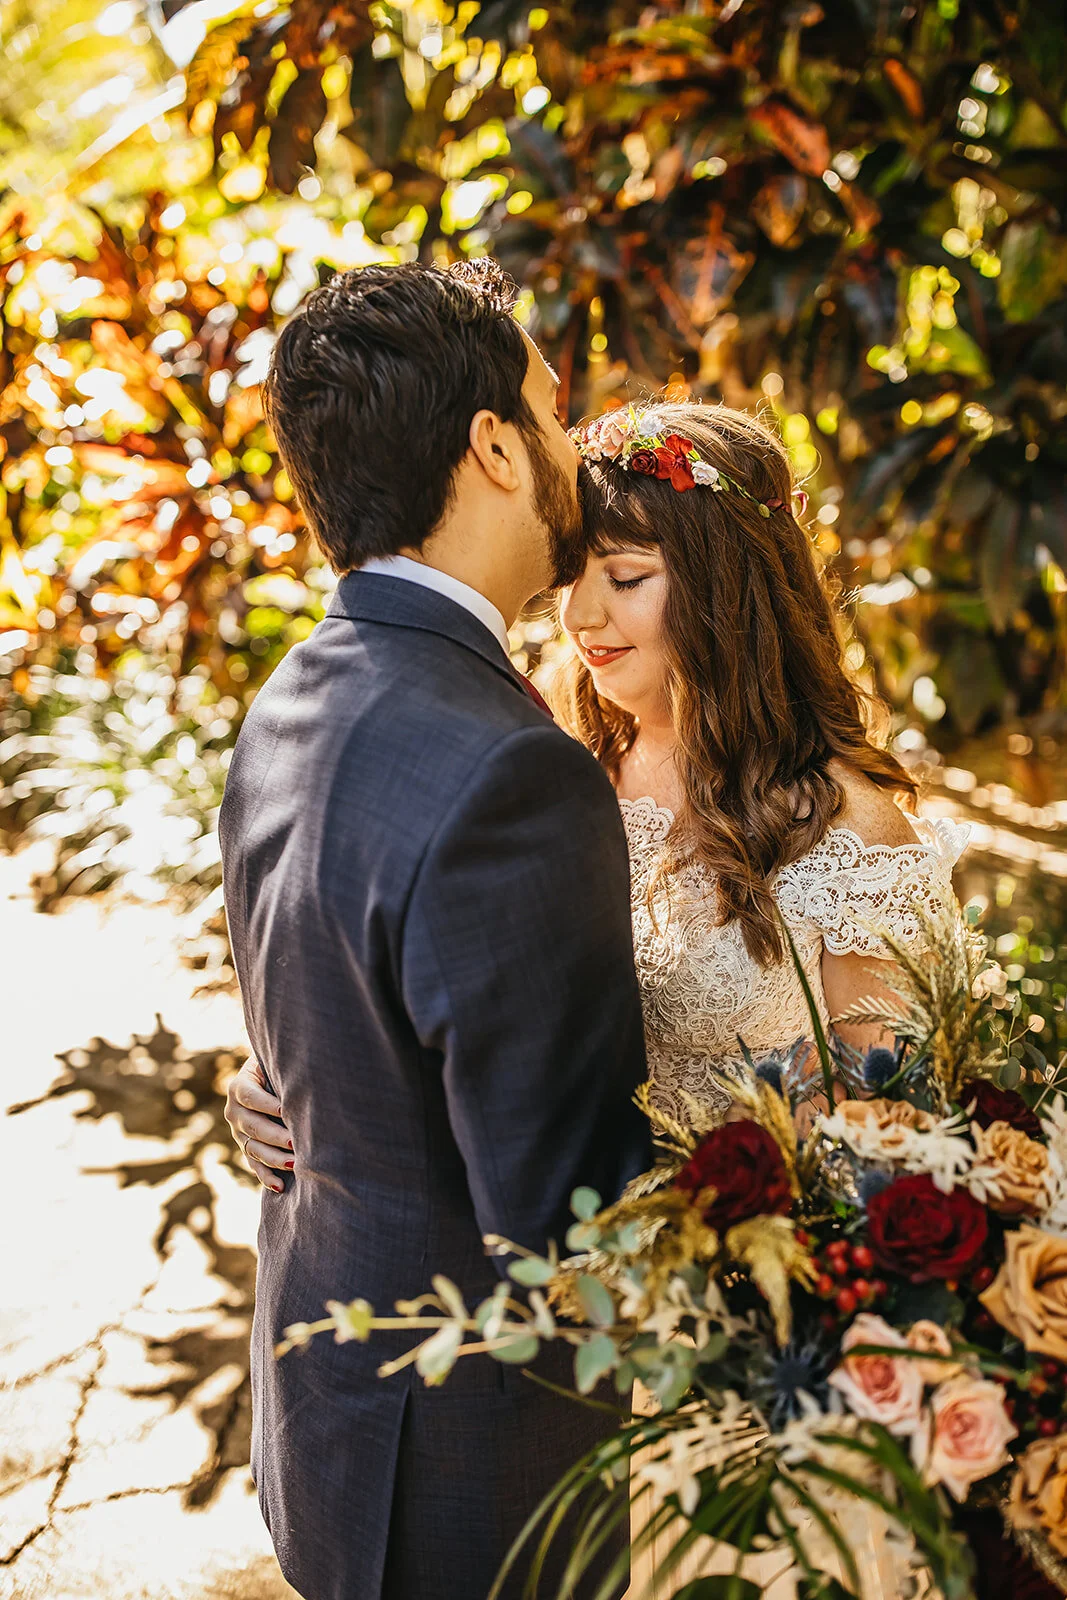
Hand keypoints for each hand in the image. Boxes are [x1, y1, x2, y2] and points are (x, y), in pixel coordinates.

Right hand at [224, 1056, 292, 1191]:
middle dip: (275, 1136)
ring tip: (294, 1164)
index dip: (267, 1104)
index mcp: (238, 1087)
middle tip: (295, 1142)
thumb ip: (281, 1072)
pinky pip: (254, 1165)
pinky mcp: (246, 1148)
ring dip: (274, 1158)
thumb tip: (303, 1083)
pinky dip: (267, 1177)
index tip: (286, 1110)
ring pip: (254, 1148)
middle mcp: (234, 1112)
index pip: (250, 1097)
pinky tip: (280, 1186)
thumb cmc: (278, 1068)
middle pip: (252, 1126)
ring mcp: (238, 1133)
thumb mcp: (274, 1065)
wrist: (266, 1079)